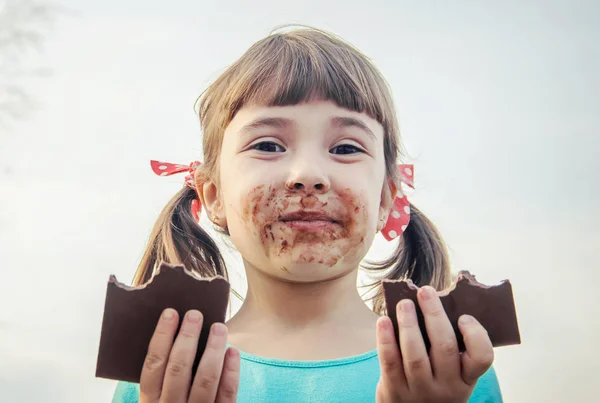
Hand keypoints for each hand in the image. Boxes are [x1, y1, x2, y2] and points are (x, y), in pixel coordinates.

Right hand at [139, 309, 239, 402]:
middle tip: (196, 314)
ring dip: (212, 349)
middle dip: (187, 338)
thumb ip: (165, 375)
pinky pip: (227, 395)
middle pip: (178, 369)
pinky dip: (231, 371)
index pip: (153, 366)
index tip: (171, 313)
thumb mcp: (160, 400)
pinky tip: (233, 351)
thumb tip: (178, 333)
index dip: (162, 337)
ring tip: (219, 327)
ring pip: (205, 379)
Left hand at [375, 286, 493, 402]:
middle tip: (425, 291)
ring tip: (404, 303)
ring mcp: (420, 391)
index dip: (475, 335)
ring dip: (408, 324)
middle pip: (444, 347)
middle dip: (434, 315)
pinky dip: (386, 339)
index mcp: (466, 379)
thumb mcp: (452, 374)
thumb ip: (449, 346)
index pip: (482, 358)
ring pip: (415, 354)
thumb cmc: (434, 383)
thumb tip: (435, 300)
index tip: (464, 316)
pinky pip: (390, 362)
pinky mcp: (395, 391)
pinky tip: (383, 321)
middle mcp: (447, 387)